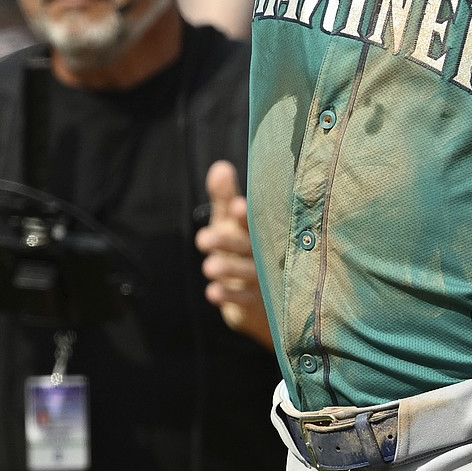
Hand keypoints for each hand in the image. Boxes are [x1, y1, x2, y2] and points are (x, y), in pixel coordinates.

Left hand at [196, 160, 272, 347]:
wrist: (264, 296)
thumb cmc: (244, 248)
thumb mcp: (231, 222)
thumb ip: (225, 197)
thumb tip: (220, 167)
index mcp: (261, 231)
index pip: (256, 221)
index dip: (246, 216)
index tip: (236, 207)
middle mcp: (266, 253)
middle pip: (248, 246)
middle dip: (228, 242)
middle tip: (205, 239)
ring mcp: (264, 279)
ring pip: (246, 273)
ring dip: (228, 270)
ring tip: (209, 267)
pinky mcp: (257, 303)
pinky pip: (244, 300)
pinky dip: (229, 296)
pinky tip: (213, 292)